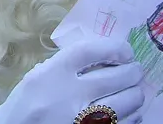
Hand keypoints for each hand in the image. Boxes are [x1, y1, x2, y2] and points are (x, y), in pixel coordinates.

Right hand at [0, 39, 144, 123]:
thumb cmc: (27, 103)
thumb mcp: (39, 76)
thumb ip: (67, 64)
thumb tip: (106, 55)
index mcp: (53, 74)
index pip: (91, 51)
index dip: (114, 47)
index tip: (125, 50)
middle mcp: (70, 96)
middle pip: (117, 76)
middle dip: (132, 72)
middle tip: (134, 71)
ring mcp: (83, 120)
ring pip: (128, 103)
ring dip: (135, 94)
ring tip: (132, 91)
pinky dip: (132, 116)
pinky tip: (128, 112)